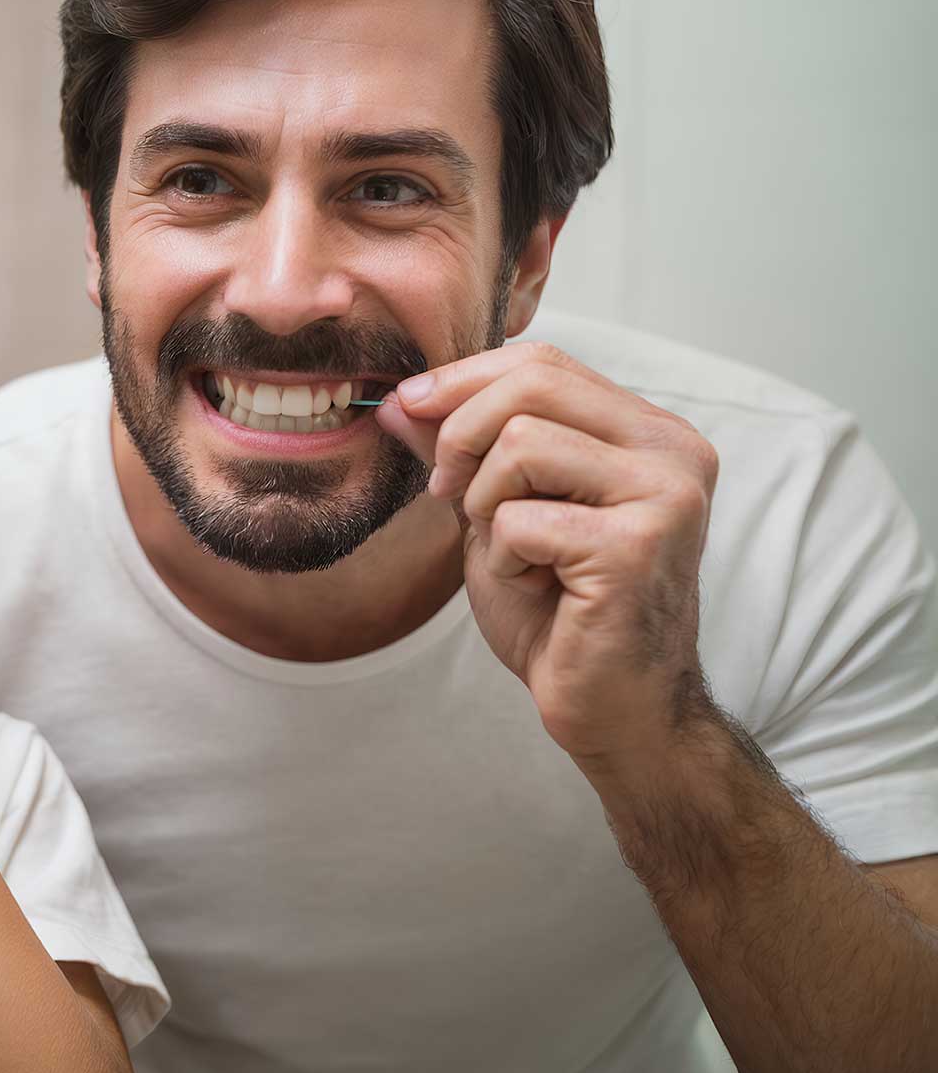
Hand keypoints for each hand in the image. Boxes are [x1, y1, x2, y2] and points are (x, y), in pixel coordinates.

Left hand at [374, 342, 719, 770]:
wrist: (610, 709)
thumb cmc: (559, 615)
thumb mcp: (495, 514)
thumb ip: (459, 452)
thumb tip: (397, 400)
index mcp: (650, 433)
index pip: (544, 363)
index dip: (461, 379)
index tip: (408, 410)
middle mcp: (675, 451)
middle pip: (533, 384)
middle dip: (461, 434)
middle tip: (445, 492)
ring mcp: (666, 495)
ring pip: (522, 444)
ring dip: (485, 504)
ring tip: (512, 552)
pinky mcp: (638, 545)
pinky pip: (521, 518)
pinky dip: (503, 557)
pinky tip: (535, 586)